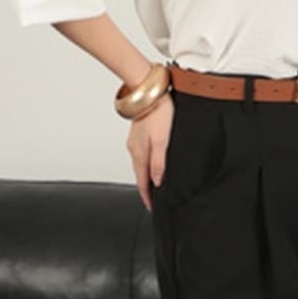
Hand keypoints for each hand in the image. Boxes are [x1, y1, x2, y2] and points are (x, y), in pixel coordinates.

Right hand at [129, 92, 174, 210]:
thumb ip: (159, 162)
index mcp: (140, 154)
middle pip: (140, 175)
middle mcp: (134, 149)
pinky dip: (146, 163)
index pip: (143, 182)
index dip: (148, 197)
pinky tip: (153, 161)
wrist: (149, 91)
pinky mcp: (138, 133)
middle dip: (147, 188)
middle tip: (155, 199)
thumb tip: (157, 182)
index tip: (153, 207)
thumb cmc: (158, 113)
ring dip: (147, 175)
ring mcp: (135, 141)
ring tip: (155, 184)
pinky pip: (142, 153)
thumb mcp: (163, 141)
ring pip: (140, 164)